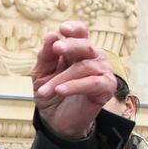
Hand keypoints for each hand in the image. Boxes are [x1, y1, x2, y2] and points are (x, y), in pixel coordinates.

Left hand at [31, 21, 116, 139]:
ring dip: (61, 78)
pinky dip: (74, 86)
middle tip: (57, 48)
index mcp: (77, 51)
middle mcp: (92, 58)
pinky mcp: (106, 88)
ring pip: (84, 67)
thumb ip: (45, 56)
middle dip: (71, 45)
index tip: (63, 28)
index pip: (80, 33)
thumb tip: (51, 36)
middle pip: (85, 45)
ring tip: (43, 91)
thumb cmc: (51, 93)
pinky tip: (60, 90)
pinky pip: (92, 83)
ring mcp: (101, 72)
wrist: (56, 120)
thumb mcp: (41, 73)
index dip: (75, 28)